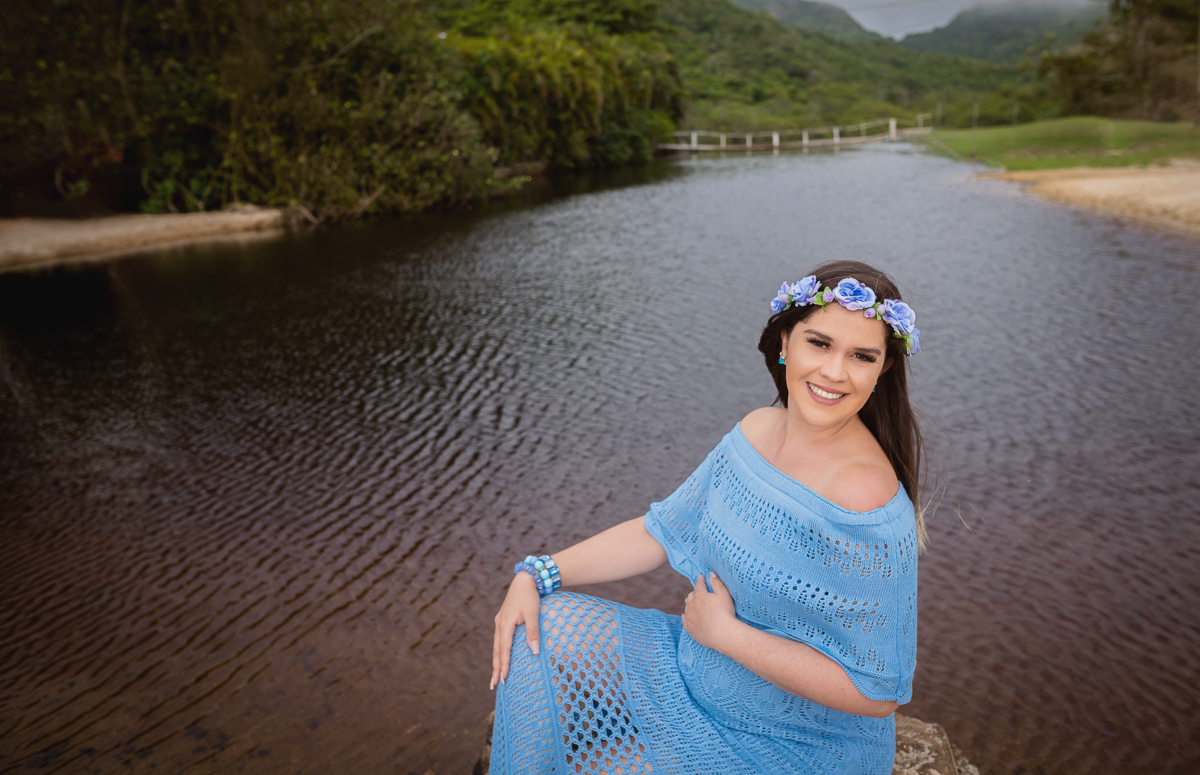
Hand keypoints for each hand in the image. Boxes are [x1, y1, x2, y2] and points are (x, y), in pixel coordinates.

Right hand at [491, 572, 541, 689]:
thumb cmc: (530, 596)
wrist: (525, 580)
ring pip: (496, 646)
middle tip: (494, 685)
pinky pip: (499, 640)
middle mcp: (499, 625)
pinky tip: (500, 658)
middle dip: (496, 668)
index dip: (504, 665)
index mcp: (505, 624)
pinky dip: (499, 652)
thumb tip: (534, 652)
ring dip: (496, 662)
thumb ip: (533, 633)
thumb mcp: (533, 614)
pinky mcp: (502, 620)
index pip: (504, 649)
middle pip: (496, 651)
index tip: (504, 679)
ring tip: (496, 676)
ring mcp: (499, 622)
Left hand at [681, 572, 737, 651]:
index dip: (700, 580)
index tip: (701, 577)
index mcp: (699, 595)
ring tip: (692, 602)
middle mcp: (692, 605)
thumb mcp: (724, 594)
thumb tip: (711, 574)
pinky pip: (684, 620)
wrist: (722, 634)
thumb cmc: (725, 613)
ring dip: (689, 604)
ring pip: (687, 607)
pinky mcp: (690, 628)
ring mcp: (689, 617)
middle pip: (691, 596)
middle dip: (694, 592)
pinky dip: (685, 616)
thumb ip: (717, 583)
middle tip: (698, 591)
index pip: (699, 584)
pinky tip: (685, 616)